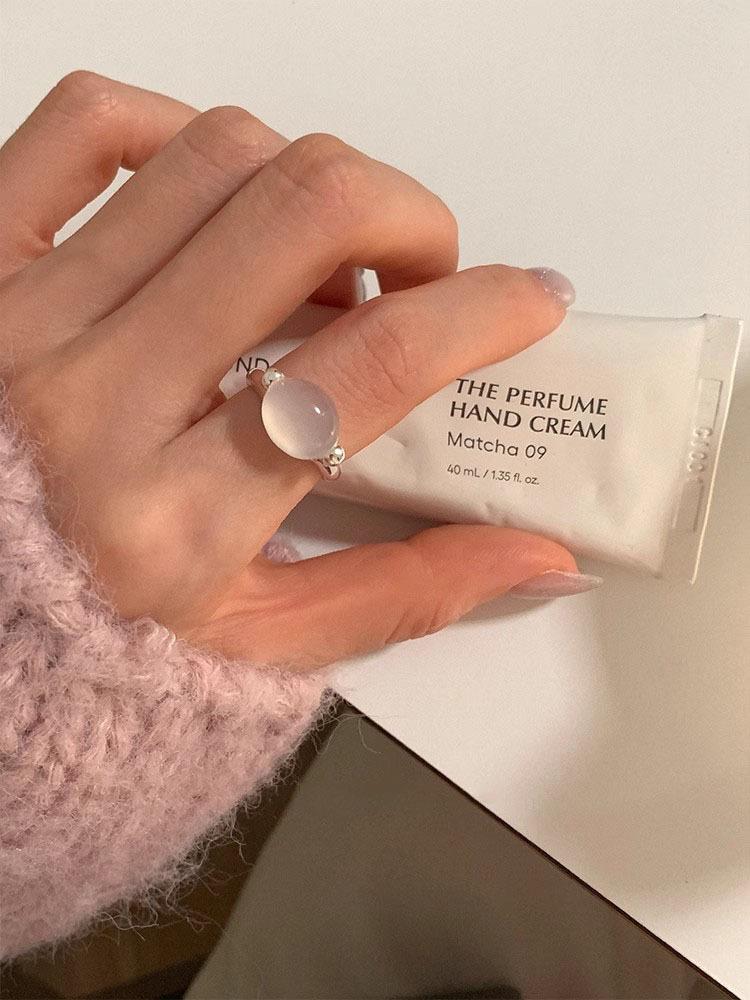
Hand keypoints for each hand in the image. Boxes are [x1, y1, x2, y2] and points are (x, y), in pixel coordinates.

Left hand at [0, 71, 579, 670]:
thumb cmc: (98, 643)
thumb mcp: (259, 645)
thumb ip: (405, 595)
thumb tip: (537, 556)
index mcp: (175, 520)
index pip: (367, 369)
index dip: (480, 313)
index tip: (530, 298)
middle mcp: (95, 405)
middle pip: (302, 215)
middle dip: (408, 216)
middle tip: (422, 266)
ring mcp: (27, 321)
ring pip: (216, 155)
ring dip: (310, 184)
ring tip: (320, 256)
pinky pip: (87, 126)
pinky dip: (175, 129)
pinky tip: (213, 193)